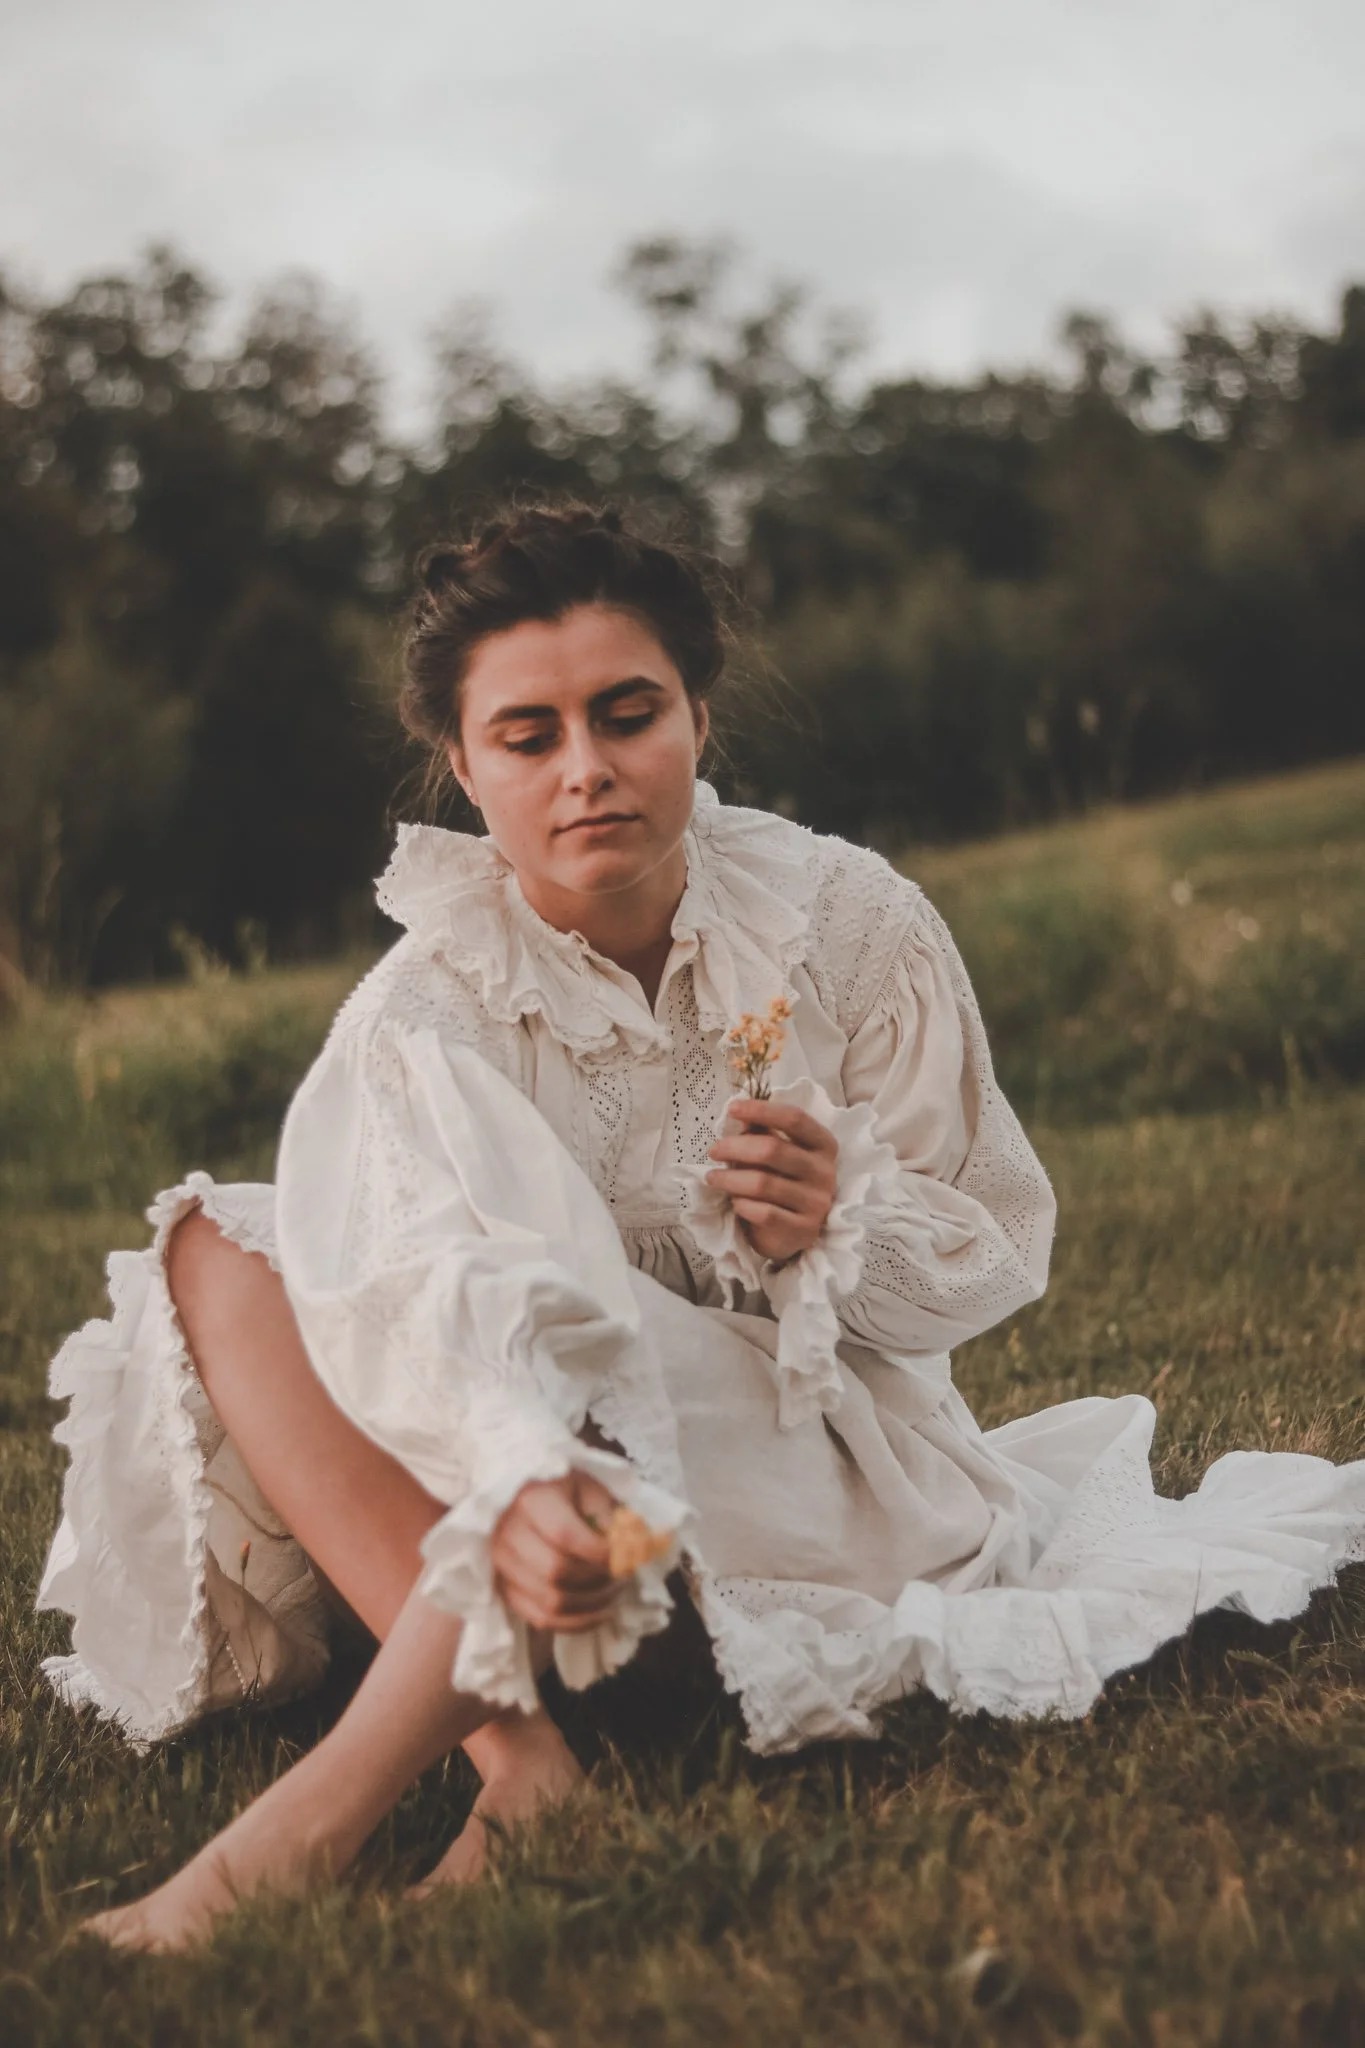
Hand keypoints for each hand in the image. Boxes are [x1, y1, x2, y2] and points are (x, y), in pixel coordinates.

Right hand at [491, 1472, 617, 1633]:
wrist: (527, 1498)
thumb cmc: (565, 1492)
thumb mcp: (591, 1490)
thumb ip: (612, 1517)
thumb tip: (632, 1551)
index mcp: (532, 1500)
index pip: (565, 1536)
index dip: (600, 1553)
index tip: (625, 1557)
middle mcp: (508, 1533)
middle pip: (556, 1572)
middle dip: (597, 1580)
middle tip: (622, 1576)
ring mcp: (501, 1565)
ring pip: (550, 1602)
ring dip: (591, 1604)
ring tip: (614, 1592)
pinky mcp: (504, 1589)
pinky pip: (541, 1619)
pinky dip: (575, 1623)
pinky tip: (599, 1612)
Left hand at [705, 1096, 838, 1265]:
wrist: (793, 1231)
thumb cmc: (783, 1182)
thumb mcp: (779, 1153)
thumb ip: (763, 1132)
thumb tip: (738, 1113)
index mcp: (823, 1145)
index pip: (794, 1119)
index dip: (762, 1110)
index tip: (732, 1109)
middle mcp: (824, 1172)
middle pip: (773, 1149)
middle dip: (735, 1147)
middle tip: (713, 1151)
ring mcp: (816, 1203)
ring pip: (763, 1183)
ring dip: (730, 1178)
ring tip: (712, 1177)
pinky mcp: (803, 1229)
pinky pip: (765, 1213)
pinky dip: (743, 1205)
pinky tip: (734, 1202)